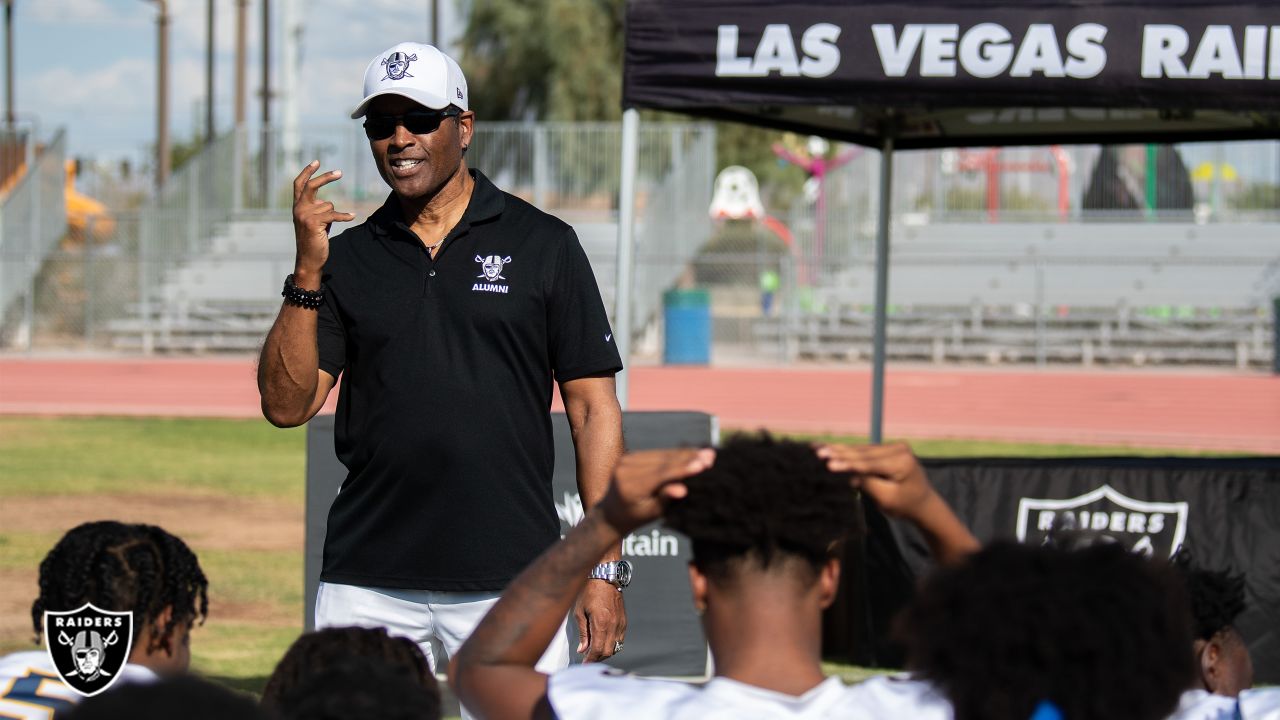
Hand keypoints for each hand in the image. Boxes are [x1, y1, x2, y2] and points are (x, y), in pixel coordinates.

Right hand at [292, 161, 355, 278]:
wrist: (308, 259)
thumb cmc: (313, 240)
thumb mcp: (313, 221)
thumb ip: (317, 209)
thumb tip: (326, 202)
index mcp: (297, 206)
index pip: (299, 184)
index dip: (307, 172)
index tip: (316, 162)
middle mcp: (298, 208)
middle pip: (311, 186)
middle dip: (325, 177)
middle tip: (340, 172)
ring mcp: (305, 215)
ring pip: (328, 204)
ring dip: (332, 215)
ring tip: (327, 227)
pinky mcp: (314, 223)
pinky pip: (334, 214)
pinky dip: (344, 215)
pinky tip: (352, 215)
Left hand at [574, 580, 626, 662]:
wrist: (605, 578)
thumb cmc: (589, 592)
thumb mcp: (580, 612)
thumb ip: (583, 633)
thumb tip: (583, 649)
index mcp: (601, 623)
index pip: (598, 649)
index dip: (590, 659)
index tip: (584, 664)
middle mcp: (614, 625)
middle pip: (608, 651)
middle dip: (597, 658)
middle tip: (587, 659)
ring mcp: (620, 623)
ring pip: (615, 647)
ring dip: (605, 652)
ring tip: (594, 651)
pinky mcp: (624, 621)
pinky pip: (620, 639)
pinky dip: (612, 644)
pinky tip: (603, 642)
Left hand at [599, 448, 714, 534]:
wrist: (611, 512)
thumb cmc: (635, 517)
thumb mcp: (651, 512)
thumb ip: (665, 498)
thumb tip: (682, 489)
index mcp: (629, 486)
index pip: (661, 474)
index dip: (683, 468)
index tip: (703, 464)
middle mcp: (625, 469)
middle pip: (663, 461)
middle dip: (689, 458)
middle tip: (712, 456)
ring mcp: (626, 460)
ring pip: (662, 455)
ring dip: (685, 454)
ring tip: (707, 453)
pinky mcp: (631, 455)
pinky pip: (657, 453)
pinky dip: (675, 454)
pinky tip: (693, 453)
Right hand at [814, 442, 936, 519]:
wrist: (923, 502)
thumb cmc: (905, 505)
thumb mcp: (886, 499)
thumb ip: (868, 484)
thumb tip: (848, 474)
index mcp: (902, 462)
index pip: (868, 464)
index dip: (846, 464)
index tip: (827, 465)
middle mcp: (899, 449)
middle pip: (862, 453)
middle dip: (838, 453)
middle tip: (816, 451)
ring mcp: (894, 446)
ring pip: (861, 450)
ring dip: (839, 450)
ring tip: (817, 447)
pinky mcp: (888, 448)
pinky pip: (865, 451)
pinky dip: (848, 451)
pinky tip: (831, 448)